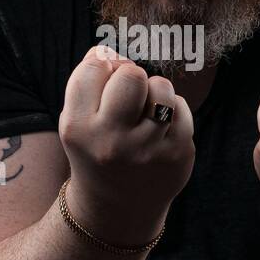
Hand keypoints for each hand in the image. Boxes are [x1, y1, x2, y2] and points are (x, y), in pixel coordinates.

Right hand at [58, 45, 195, 243]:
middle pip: (131, 74)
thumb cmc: (96, 148)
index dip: (104, 66)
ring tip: (146, 111)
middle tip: (129, 96)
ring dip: (155, 92)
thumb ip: (89, 80)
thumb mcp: (77, 119)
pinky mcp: (177, 156)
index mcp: (78, 128)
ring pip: (161, 88)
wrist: (117, 208)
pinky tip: (160, 130)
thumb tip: (111, 51)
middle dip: (131, 76)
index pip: (95, 66)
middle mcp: (111, 142)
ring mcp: (147, 151)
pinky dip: (173, 111)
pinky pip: (181, 107)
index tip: (105, 83)